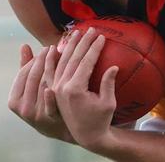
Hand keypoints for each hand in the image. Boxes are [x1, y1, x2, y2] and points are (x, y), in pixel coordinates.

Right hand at [8, 43, 73, 142]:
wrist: (63, 127)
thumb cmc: (46, 102)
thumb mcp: (33, 88)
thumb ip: (27, 68)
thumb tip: (24, 45)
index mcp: (14, 100)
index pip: (23, 75)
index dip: (34, 60)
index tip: (44, 49)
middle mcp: (23, 108)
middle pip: (33, 79)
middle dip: (42, 61)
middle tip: (52, 48)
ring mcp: (36, 114)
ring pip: (43, 86)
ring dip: (51, 70)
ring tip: (61, 56)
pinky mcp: (50, 118)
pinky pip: (49, 105)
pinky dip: (49, 97)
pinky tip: (51, 87)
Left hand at [52, 27, 118, 150]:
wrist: (86, 135)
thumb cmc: (101, 119)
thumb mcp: (108, 103)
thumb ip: (108, 83)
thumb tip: (113, 66)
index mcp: (75, 89)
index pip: (85, 62)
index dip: (94, 48)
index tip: (101, 36)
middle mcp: (62, 87)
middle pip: (72, 58)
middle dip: (82, 42)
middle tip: (91, 29)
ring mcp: (56, 88)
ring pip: (61, 62)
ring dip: (68, 46)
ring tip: (76, 33)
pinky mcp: (54, 90)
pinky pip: (51, 71)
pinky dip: (53, 59)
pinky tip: (54, 48)